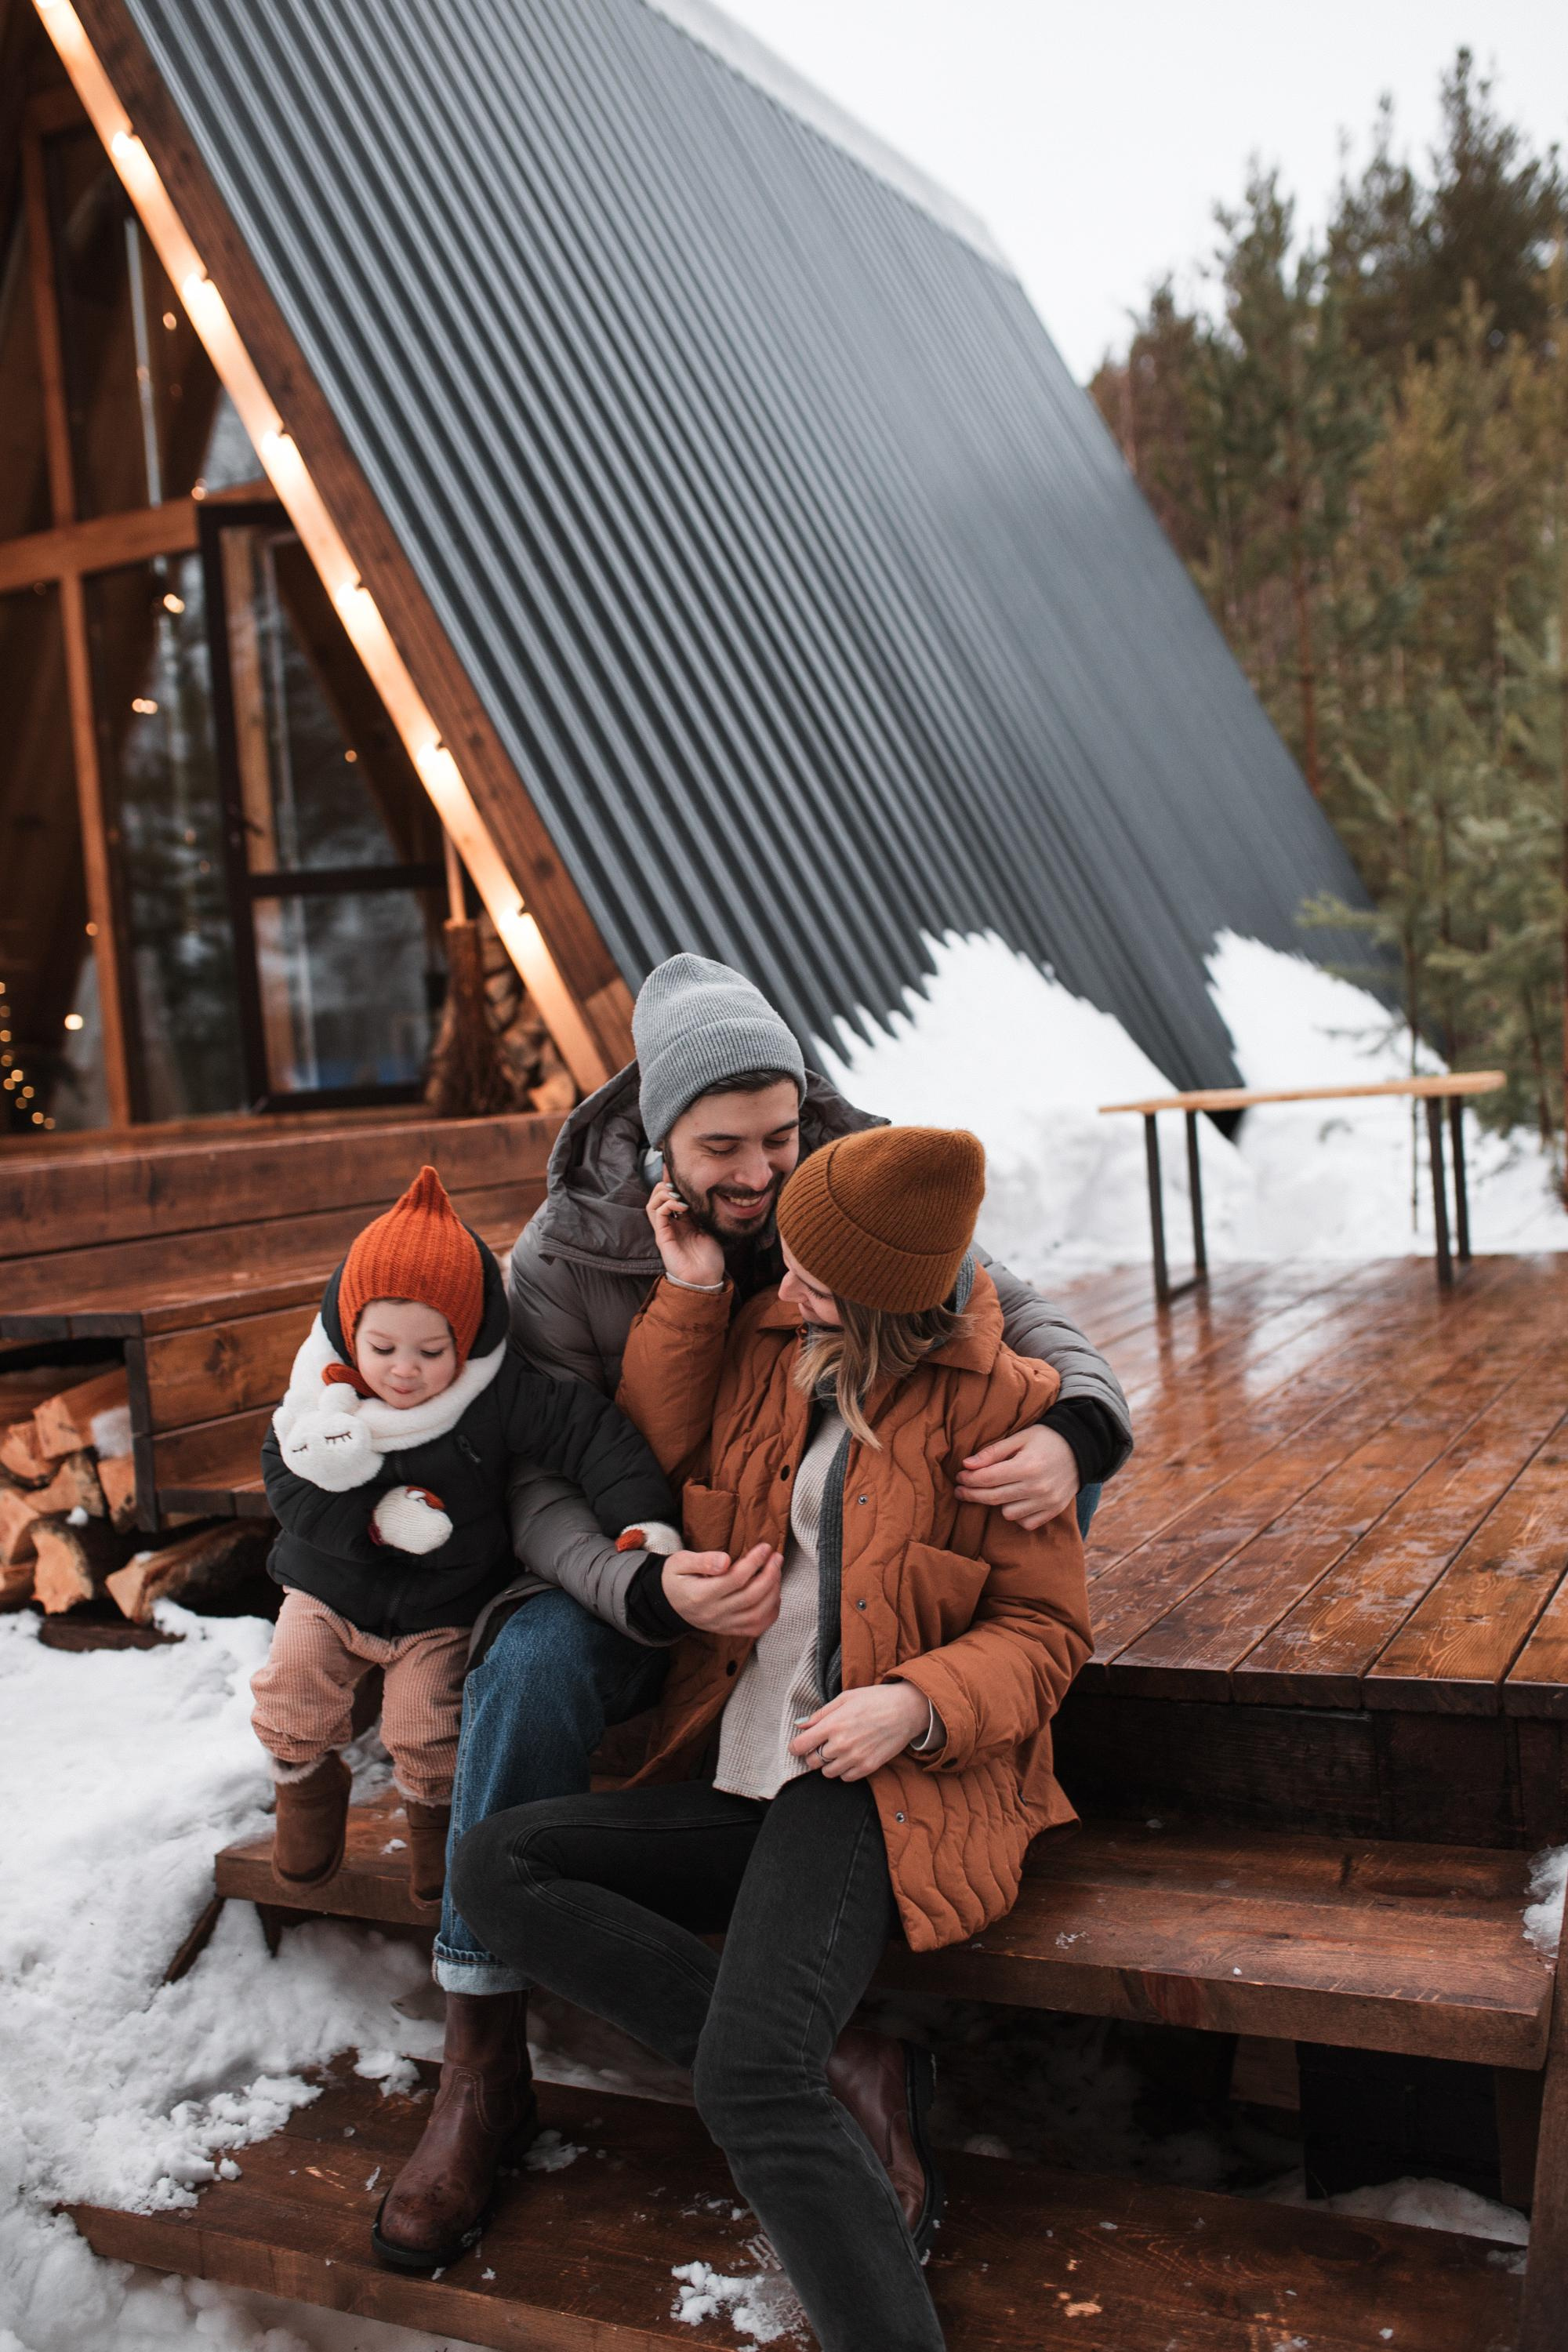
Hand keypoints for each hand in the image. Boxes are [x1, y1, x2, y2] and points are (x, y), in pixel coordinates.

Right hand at [647, 1177, 725, 1288]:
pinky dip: (667, 1204)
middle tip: (677, 1182)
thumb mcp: (708, 1229)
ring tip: (677, 1193)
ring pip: (652, 1204)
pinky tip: (681, 1205)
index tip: (674, 1168)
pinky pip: (657, 1214)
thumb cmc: (709, 1258)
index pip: (671, 1197)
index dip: (671, 1182)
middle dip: (665, 1185)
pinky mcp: (662, 1237)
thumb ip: (700, 1214)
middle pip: (657, 1198)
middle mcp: (670, 1225)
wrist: (706, 1279)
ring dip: (663, 1193)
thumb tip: (700, 1195)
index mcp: (681, 1222)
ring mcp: (665, 1230)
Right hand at [662, 1542, 781, 1636]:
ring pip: (757, 1614)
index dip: (755, 1562)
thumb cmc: (675, 1578)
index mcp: (700, 1595)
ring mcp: (722, 1625)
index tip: (765, 1547)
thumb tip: (725, 1561)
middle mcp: (714, 1613)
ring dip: (773, 1593)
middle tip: (777, 1558)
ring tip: (777, 1573)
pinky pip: (755, 1628)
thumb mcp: (680, 1563)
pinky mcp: (729, 1630)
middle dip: (770, 1575)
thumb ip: (702, 1560)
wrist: (666, 1604)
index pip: (736, 1579)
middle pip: (751, 1597)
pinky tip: (774, 1596)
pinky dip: (770, 1613)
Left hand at [788, 1683, 929, 1780]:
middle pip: (812, 1761)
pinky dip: (844, 1770)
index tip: (799, 1745)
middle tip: (822, 1745)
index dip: (795, 1747)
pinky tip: (851, 1757)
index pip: (800, 1746)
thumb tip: (800, 1726)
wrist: (906, 1709)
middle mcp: (841, 1744)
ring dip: (828, 1764)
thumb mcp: (845, 1698)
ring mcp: (855, 1757)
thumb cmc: (875, 1699)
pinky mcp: (869, 1767)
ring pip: (827, 1773)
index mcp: (833, 1724)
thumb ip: (820, 1714)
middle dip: (813, 1754)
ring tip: (839, 1750)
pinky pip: (846, 1778)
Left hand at [956, 1424, 1077, 1529]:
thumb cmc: (1046, 1439)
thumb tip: (966, 1465)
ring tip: (999, 1489)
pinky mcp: (1054, 1511)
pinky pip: (1025, 1523)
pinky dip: (1018, 1514)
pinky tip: (1016, 1500)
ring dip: (998, 1503)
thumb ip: (993, 1452)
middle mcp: (1037, 1487)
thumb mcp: (1019, 1438)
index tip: (959, 1476)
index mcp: (1026, 1466)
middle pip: (993, 1498)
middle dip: (971, 1494)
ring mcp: (1047, 1502)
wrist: (1081, 1448)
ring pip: (1007, 1513)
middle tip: (960, 1490)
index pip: (987, 1478)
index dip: (968, 1479)